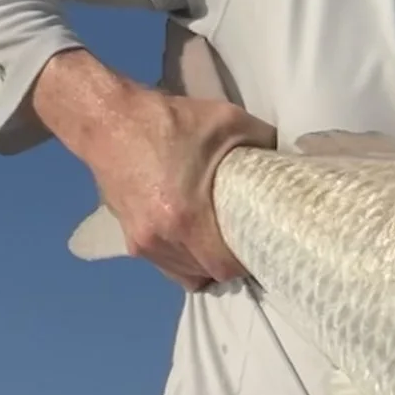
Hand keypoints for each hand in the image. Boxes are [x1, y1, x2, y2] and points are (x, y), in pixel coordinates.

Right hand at [32, 49, 275, 290]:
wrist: (108, 120)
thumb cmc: (170, 121)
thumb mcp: (229, 122)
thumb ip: (264, 143)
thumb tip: (287, 158)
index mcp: (187, 219)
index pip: (227, 267)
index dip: (248, 262)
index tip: (263, 246)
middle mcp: (162, 240)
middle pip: (208, 275)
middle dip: (230, 264)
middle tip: (248, 242)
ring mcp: (142, 243)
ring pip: (185, 274)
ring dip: (206, 264)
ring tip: (222, 243)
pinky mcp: (129, 238)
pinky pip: (166, 264)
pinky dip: (184, 259)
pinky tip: (195, 239)